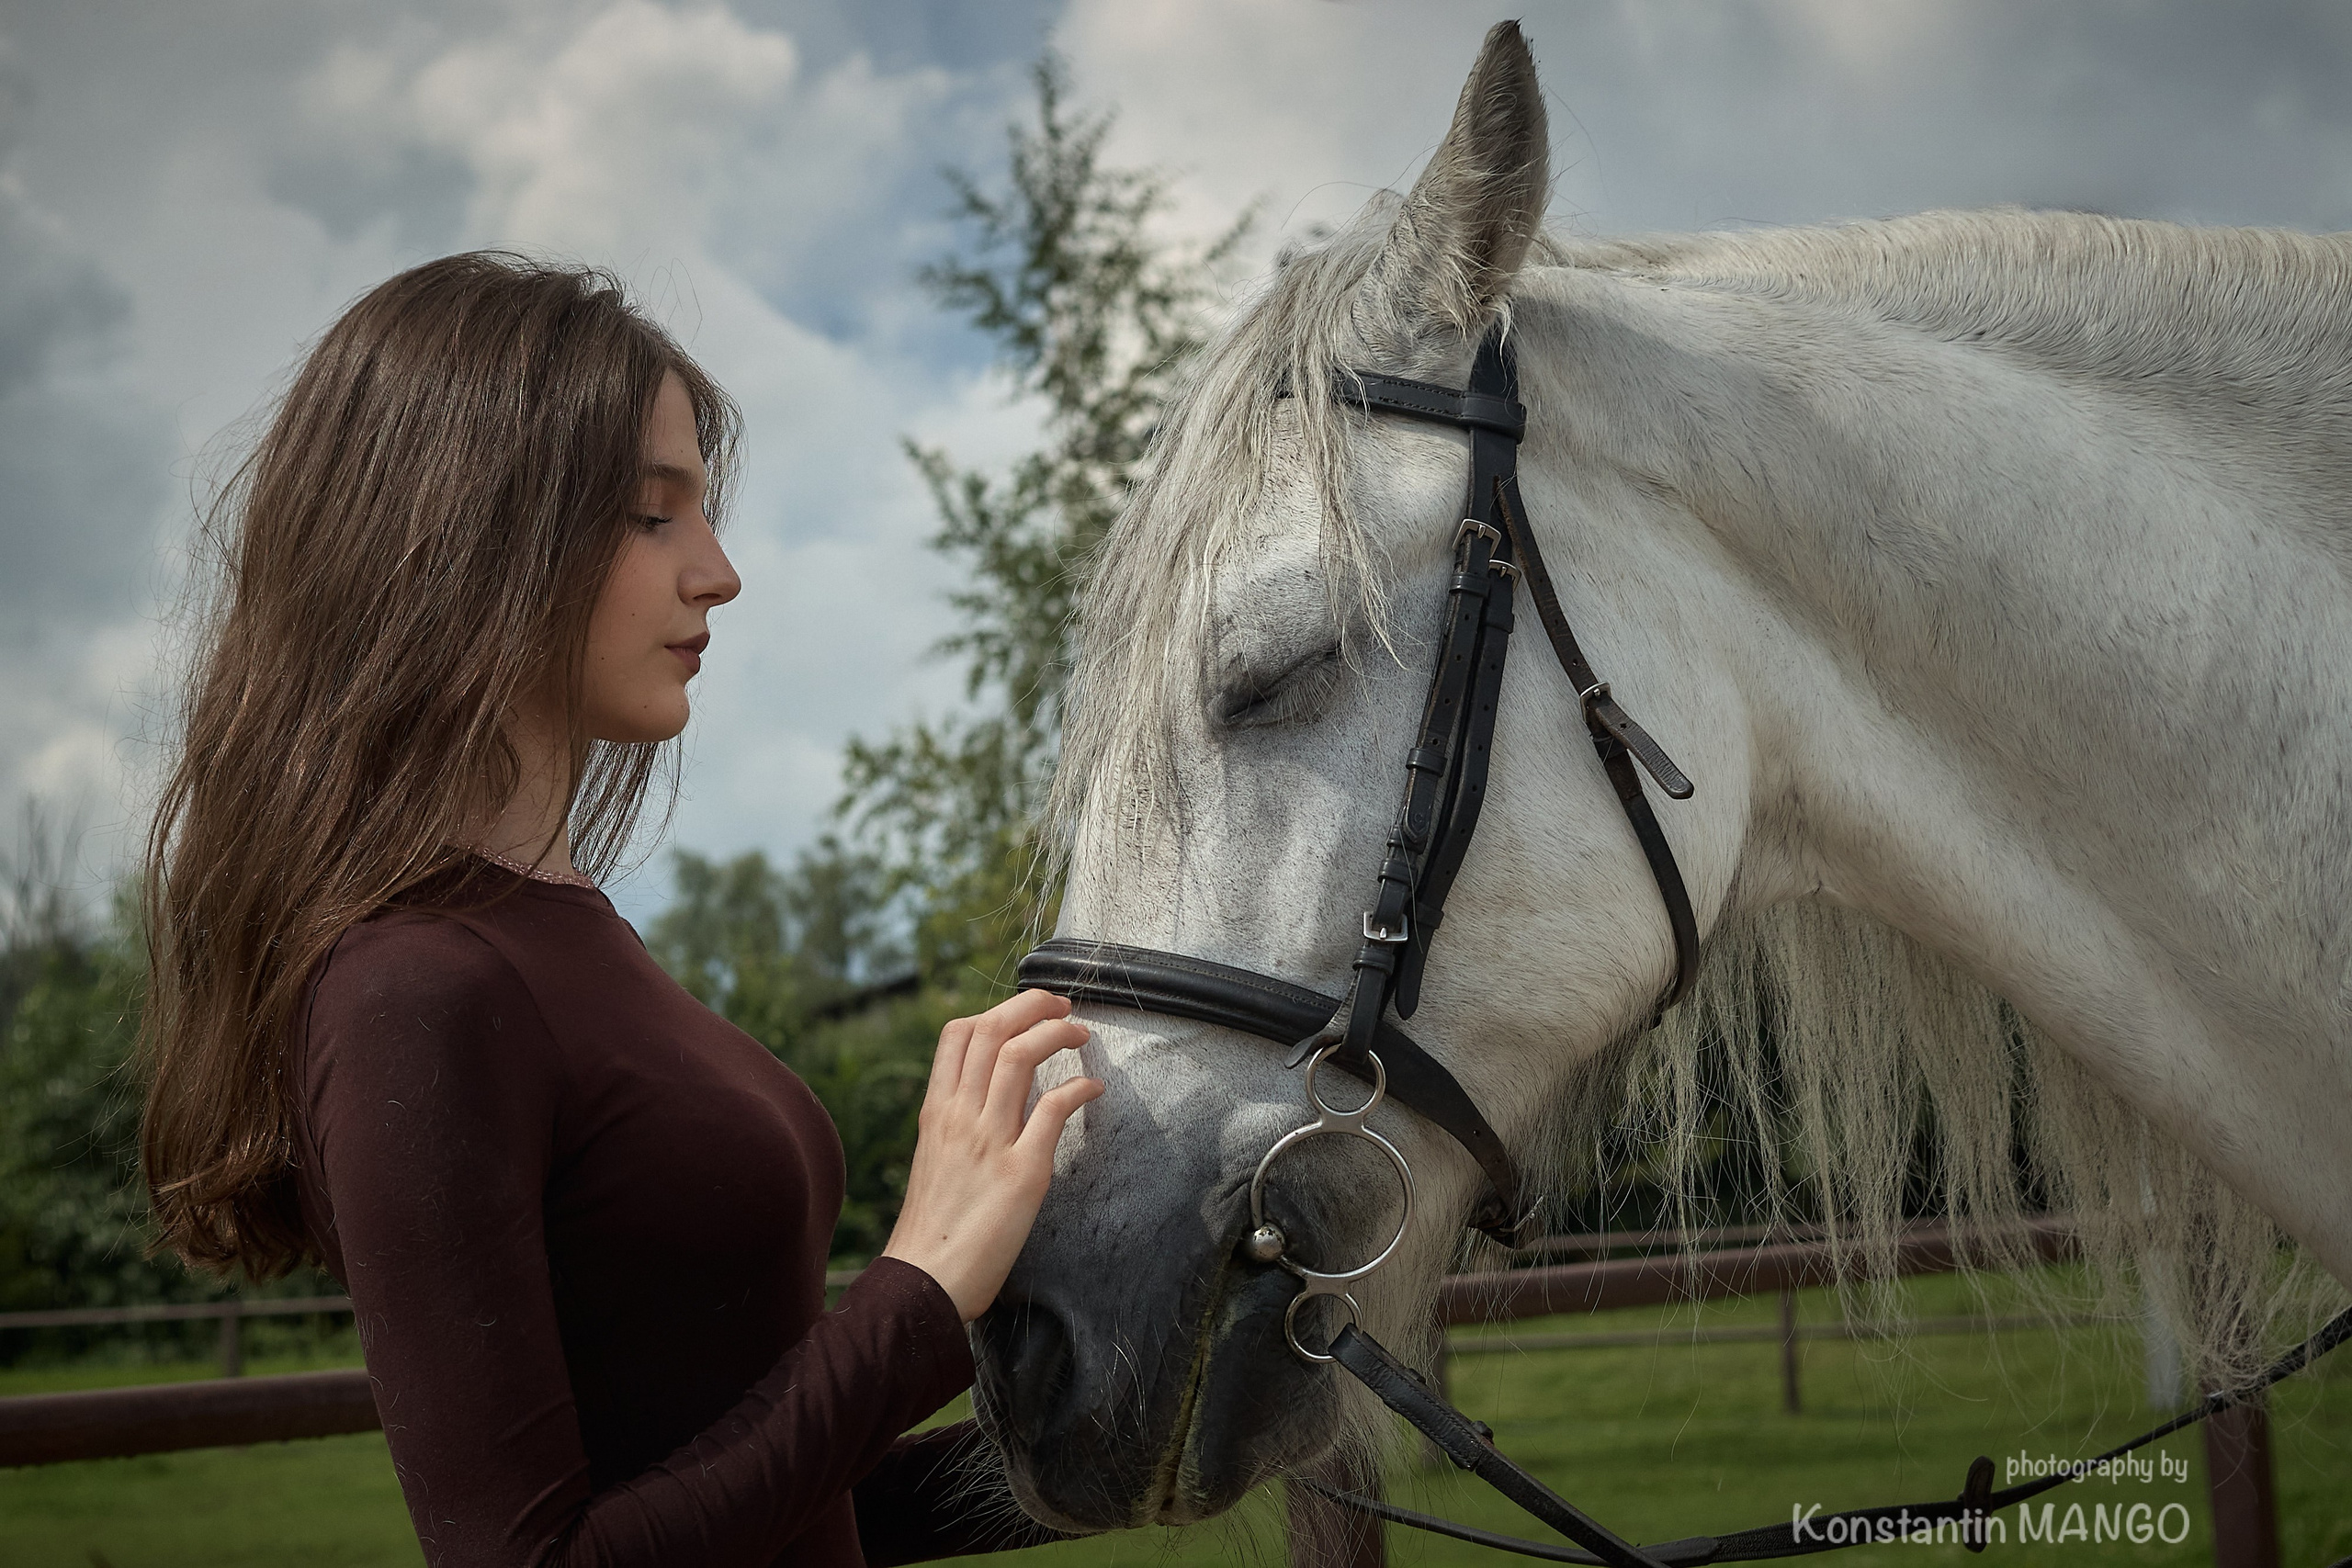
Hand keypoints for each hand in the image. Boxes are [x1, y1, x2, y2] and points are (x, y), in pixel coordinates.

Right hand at [881, 989, 1103, 1321]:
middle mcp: (959, 1116)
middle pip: (993, 1031)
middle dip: (1032, 1005)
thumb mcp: (935, 1160)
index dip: (997, 1011)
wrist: (925, 1282)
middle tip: (1062, 1005)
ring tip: (1081, 1034)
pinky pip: (1054, 1109)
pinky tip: (1093, 1089)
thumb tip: (988, 1100)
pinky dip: (1079, 1088)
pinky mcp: (1022, 1172)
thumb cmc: (932, 1230)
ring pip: (1021, 1056)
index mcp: (936, 1112)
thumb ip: (958, 1125)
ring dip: (1058, 1033)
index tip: (1025, 1012)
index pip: (957, 1034)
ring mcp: (990, 1140)